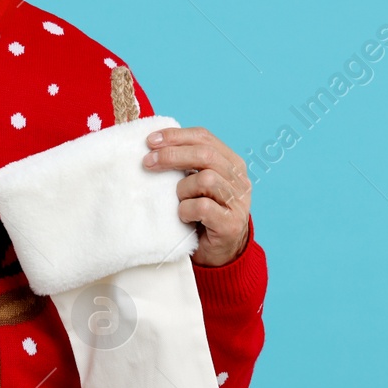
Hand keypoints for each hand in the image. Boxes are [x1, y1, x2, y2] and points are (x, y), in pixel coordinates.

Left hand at [142, 126, 251, 266]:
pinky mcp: (231, 223)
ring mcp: (237, 202)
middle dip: (172, 155)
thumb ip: (186, 164)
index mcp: (231, 162)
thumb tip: (153, 144)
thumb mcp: (196, 183)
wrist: (219, 252)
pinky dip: (186, 210)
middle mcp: (239, 179)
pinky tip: (183, 217)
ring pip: (206, 179)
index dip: (176, 136)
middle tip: (148, 162)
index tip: (151, 140)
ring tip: (177, 200)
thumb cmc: (202, 213)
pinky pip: (203, 207)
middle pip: (205, 154)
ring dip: (182, 189)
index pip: (205, 137)